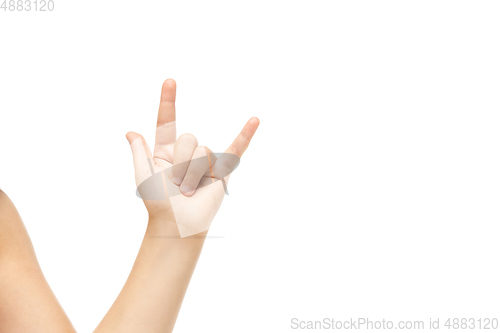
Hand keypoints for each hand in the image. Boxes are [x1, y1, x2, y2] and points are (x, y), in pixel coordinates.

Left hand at [125, 79, 258, 236]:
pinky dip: (245, 135)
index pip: (167, 121)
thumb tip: (131, 132)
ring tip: (189, 190)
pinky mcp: (221, 170)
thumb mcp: (143, 176)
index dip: (168, 101)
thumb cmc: (159, 204)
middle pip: (188, 138)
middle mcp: (186, 154)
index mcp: (166, 152)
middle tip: (176, 183)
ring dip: (194, 173)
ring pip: (203, 150)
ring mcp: (205, 161)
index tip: (170, 81)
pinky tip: (254, 120)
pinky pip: (235, 150)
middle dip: (182, 161)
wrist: (178, 225)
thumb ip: (139, 153)